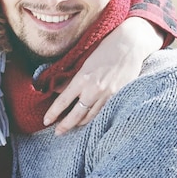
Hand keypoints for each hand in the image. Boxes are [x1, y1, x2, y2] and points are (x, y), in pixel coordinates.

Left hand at [44, 17, 164, 134]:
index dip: (53, 113)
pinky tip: (90, 120)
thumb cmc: (105, 48)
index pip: (63, 101)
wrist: (130, 44)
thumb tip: (58, 91)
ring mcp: (108, 95)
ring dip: (80, 124)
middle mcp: (94, 90)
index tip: (46, 121)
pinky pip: (104, 112)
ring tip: (72, 127)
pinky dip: (95, 118)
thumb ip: (71, 78)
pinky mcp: (119, 96)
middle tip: (57, 133)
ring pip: (91, 117)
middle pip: (76, 115)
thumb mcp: (84, 62)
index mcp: (83, 78)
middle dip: (65, 126)